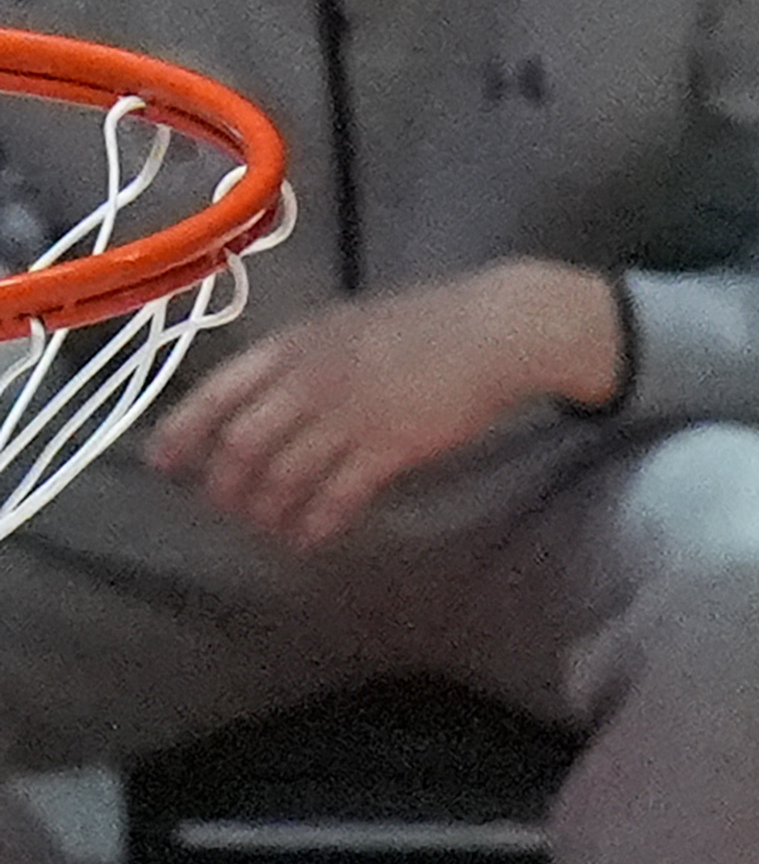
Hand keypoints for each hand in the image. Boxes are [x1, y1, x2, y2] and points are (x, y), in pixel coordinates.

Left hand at [145, 259, 622, 545]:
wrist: (491, 332)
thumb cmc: (424, 326)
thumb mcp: (343, 326)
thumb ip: (302, 357)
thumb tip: (270, 392)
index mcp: (293, 346)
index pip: (219, 392)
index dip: (184, 431)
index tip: (163, 462)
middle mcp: (309, 380)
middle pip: (244, 442)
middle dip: (226, 483)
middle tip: (225, 507)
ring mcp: (349, 413)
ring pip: (286, 473)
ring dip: (269, 508)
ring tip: (267, 528)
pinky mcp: (391, 445)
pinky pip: (338, 493)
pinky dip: (317, 520)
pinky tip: (309, 538)